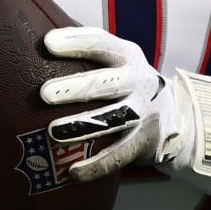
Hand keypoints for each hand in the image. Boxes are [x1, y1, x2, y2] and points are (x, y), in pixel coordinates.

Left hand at [40, 27, 189, 181]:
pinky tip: (73, 173)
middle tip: (43, 94)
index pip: (100, 43)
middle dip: (74, 88)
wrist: (172, 113)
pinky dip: (96, 166)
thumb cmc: (125, 81)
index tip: (47, 43)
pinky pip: (119, 155)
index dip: (75, 42)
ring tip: (53, 133)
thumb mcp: (116, 59)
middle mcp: (138, 81)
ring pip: (113, 119)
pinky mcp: (144, 141)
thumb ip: (87, 49)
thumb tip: (38, 37)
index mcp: (127, 55)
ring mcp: (144, 112)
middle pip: (105, 83)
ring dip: (82, 126)